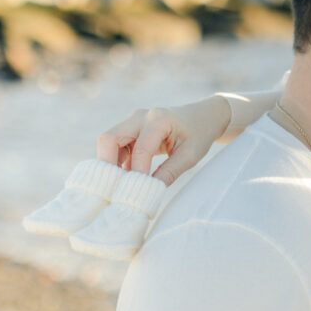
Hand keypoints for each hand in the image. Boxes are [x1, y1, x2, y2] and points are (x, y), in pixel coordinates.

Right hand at [96, 96, 230, 185]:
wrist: (201, 117)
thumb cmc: (199, 135)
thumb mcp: (191, 155)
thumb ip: (170, 172)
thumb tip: (150, 191)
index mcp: (159, 120)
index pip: (140, 150)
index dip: (137, 173)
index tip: (137, 193)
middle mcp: (141, 116)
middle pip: (109, 138)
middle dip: (108, 164)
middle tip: (114, 188)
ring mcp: (133, 120)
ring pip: (108, 141)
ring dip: (111, 163)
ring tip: (121, 185)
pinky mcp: (130, 128)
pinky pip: (115, 145)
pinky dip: (118, 161)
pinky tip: (127, 176)